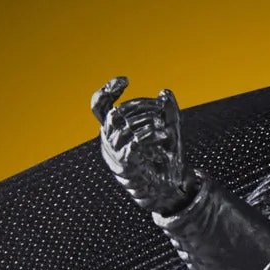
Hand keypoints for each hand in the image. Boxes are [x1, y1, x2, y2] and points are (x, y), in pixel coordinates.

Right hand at [91, 77, 197, 214]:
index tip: (125, 80)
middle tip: (161, 108)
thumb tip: (165, 92)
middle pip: (117, 112)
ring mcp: (115, 154)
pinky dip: (152, 136)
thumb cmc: (166, 161)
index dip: (107, 91)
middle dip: (142, 105)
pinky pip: (134, 141)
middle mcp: (110, 142)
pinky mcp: (125, 164)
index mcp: (115, 132)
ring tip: (165, 128)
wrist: (169, 189)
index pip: (100, 107)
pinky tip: (165, 136)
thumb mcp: (169, 130)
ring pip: (124, 125)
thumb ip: (167, 111)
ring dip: (148, 121)